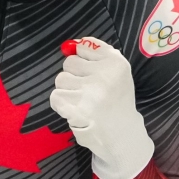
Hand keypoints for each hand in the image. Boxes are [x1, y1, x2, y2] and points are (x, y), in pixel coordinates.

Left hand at [50, 37, 153, 178]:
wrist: (122, 135)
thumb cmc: (116, 100)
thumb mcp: (117, 72)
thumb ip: (97, 53)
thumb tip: (73, 43)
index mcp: (116, 63)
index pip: (83, 48)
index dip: (83, 62)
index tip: (92, 74)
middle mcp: (104, 76)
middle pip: (69, 64)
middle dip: (74, 76)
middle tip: (88, 91)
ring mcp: (90, 94)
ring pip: (61, 80)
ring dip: (67, 91)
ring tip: (82, 102)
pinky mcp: (77, 111)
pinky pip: (56, 97)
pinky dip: (62, 105)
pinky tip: (75, 110)